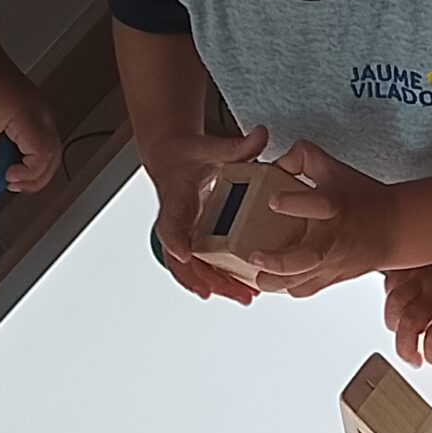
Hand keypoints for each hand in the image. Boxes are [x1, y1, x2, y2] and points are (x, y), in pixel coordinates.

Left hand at [0, 46, 64, 194]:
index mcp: (28, 115)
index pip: (42, 156)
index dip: (27, 174)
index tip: (6, 179)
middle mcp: (41, 115)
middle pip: (52, 158)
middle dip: (34, 179)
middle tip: (9, 185)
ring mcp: (41, 114)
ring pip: (50, 152)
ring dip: (33, 169)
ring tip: (9, 176)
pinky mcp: (36, 114)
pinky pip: (42, 142)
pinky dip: (31, 157)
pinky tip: (11, 159)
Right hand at [143, 127, 270, 303]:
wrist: (172, 159)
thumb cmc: (188, 155)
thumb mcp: (210, 146)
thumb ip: (237, 146)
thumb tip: (261, 135)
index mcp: (176, 198)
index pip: (171, 221)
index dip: (176, 239)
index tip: (185, 254)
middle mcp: (177, 221)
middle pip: (179, 257)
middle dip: (199, 276)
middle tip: (219, 291)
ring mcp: (185, 234)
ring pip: (191, 269)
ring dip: (215, 285)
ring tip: (242, 297)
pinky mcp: (195, 241)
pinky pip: (203, 266)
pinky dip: (219, 280)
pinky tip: (242, 291)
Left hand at [242, 140, 400, 294]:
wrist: (393, 229)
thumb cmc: (362, 200)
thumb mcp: (333, 169)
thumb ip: (301, 158)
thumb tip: (275, 164)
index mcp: (335, 206)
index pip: (318, 204)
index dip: (293, 202)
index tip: (273, 200)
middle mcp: (332, 238)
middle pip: (308, 257)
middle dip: (278, 261)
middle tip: (256, 256)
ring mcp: (331, 262)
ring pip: (301, 281)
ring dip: (274, 281)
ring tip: (256, 274)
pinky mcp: (329, 278)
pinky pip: (303, 290)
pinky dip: (284, 287)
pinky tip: (271, 278)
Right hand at [385, 251, 431, 366]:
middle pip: (409, 326)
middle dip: (406, 348)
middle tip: (413, 357)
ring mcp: (422, 278)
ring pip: (395, 305)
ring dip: (395, 325)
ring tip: (402, 333)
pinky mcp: (411, 264)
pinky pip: (390, 282)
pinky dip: (390, 295)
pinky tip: (399, 304)